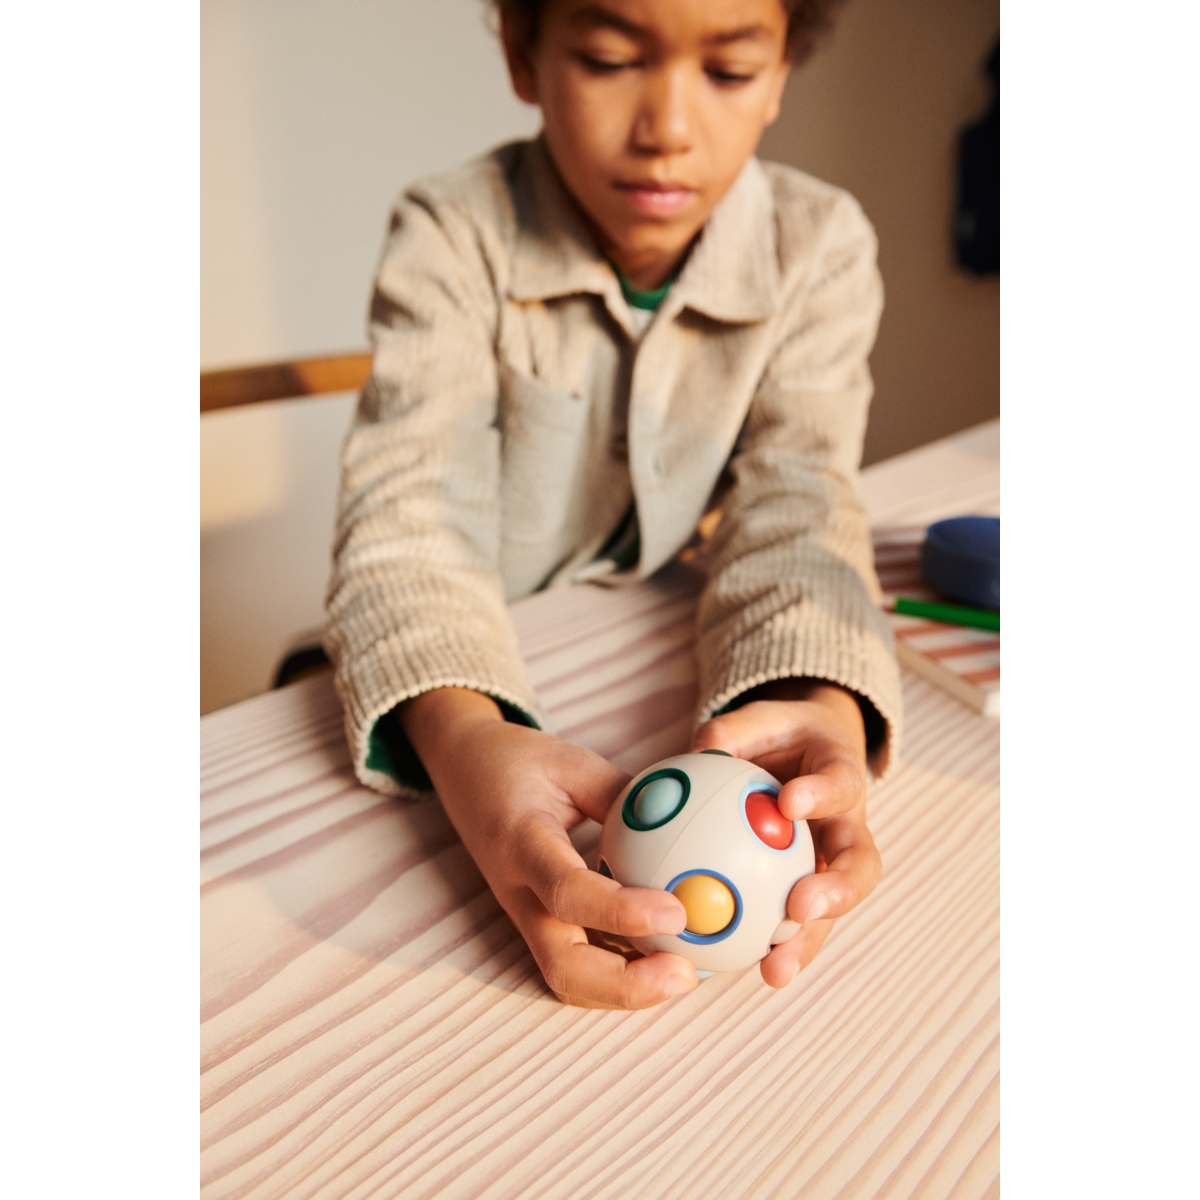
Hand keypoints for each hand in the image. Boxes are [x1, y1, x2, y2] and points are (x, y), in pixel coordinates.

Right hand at [398, 688, 696, 1008]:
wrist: (461, 768)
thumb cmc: (515, 762)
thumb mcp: (570, 761)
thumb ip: (624, 794)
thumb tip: (690, 825)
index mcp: (521, 845)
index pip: (566, 891)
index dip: (621, 911)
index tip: (676, 913)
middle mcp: (519, 893)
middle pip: (564, 967)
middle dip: (626, 986)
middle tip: (686, 974)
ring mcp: (526, 916)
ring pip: (569, 978)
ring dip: (627, 989)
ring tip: (685, 973)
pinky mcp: (538, 922)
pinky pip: (579, 960)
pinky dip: (622, 971)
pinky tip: (667, 957)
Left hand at [690, 679, 881, 987]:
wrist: (807, 754)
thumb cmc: (780, 734)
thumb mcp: (761, 719)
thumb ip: (733, 732)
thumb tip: (699, 750)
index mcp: (841, 776)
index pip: (841, 783)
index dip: (821, 794)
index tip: (789, 803)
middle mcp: (847, 828)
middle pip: (860, 866)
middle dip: (837, 891)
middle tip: (801, 908)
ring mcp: (832, 866)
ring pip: (831, 911)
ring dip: (806, 943)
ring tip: (774, 970)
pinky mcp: (808, 893)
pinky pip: (791, 924)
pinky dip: (766, 947)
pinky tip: (726, 966)